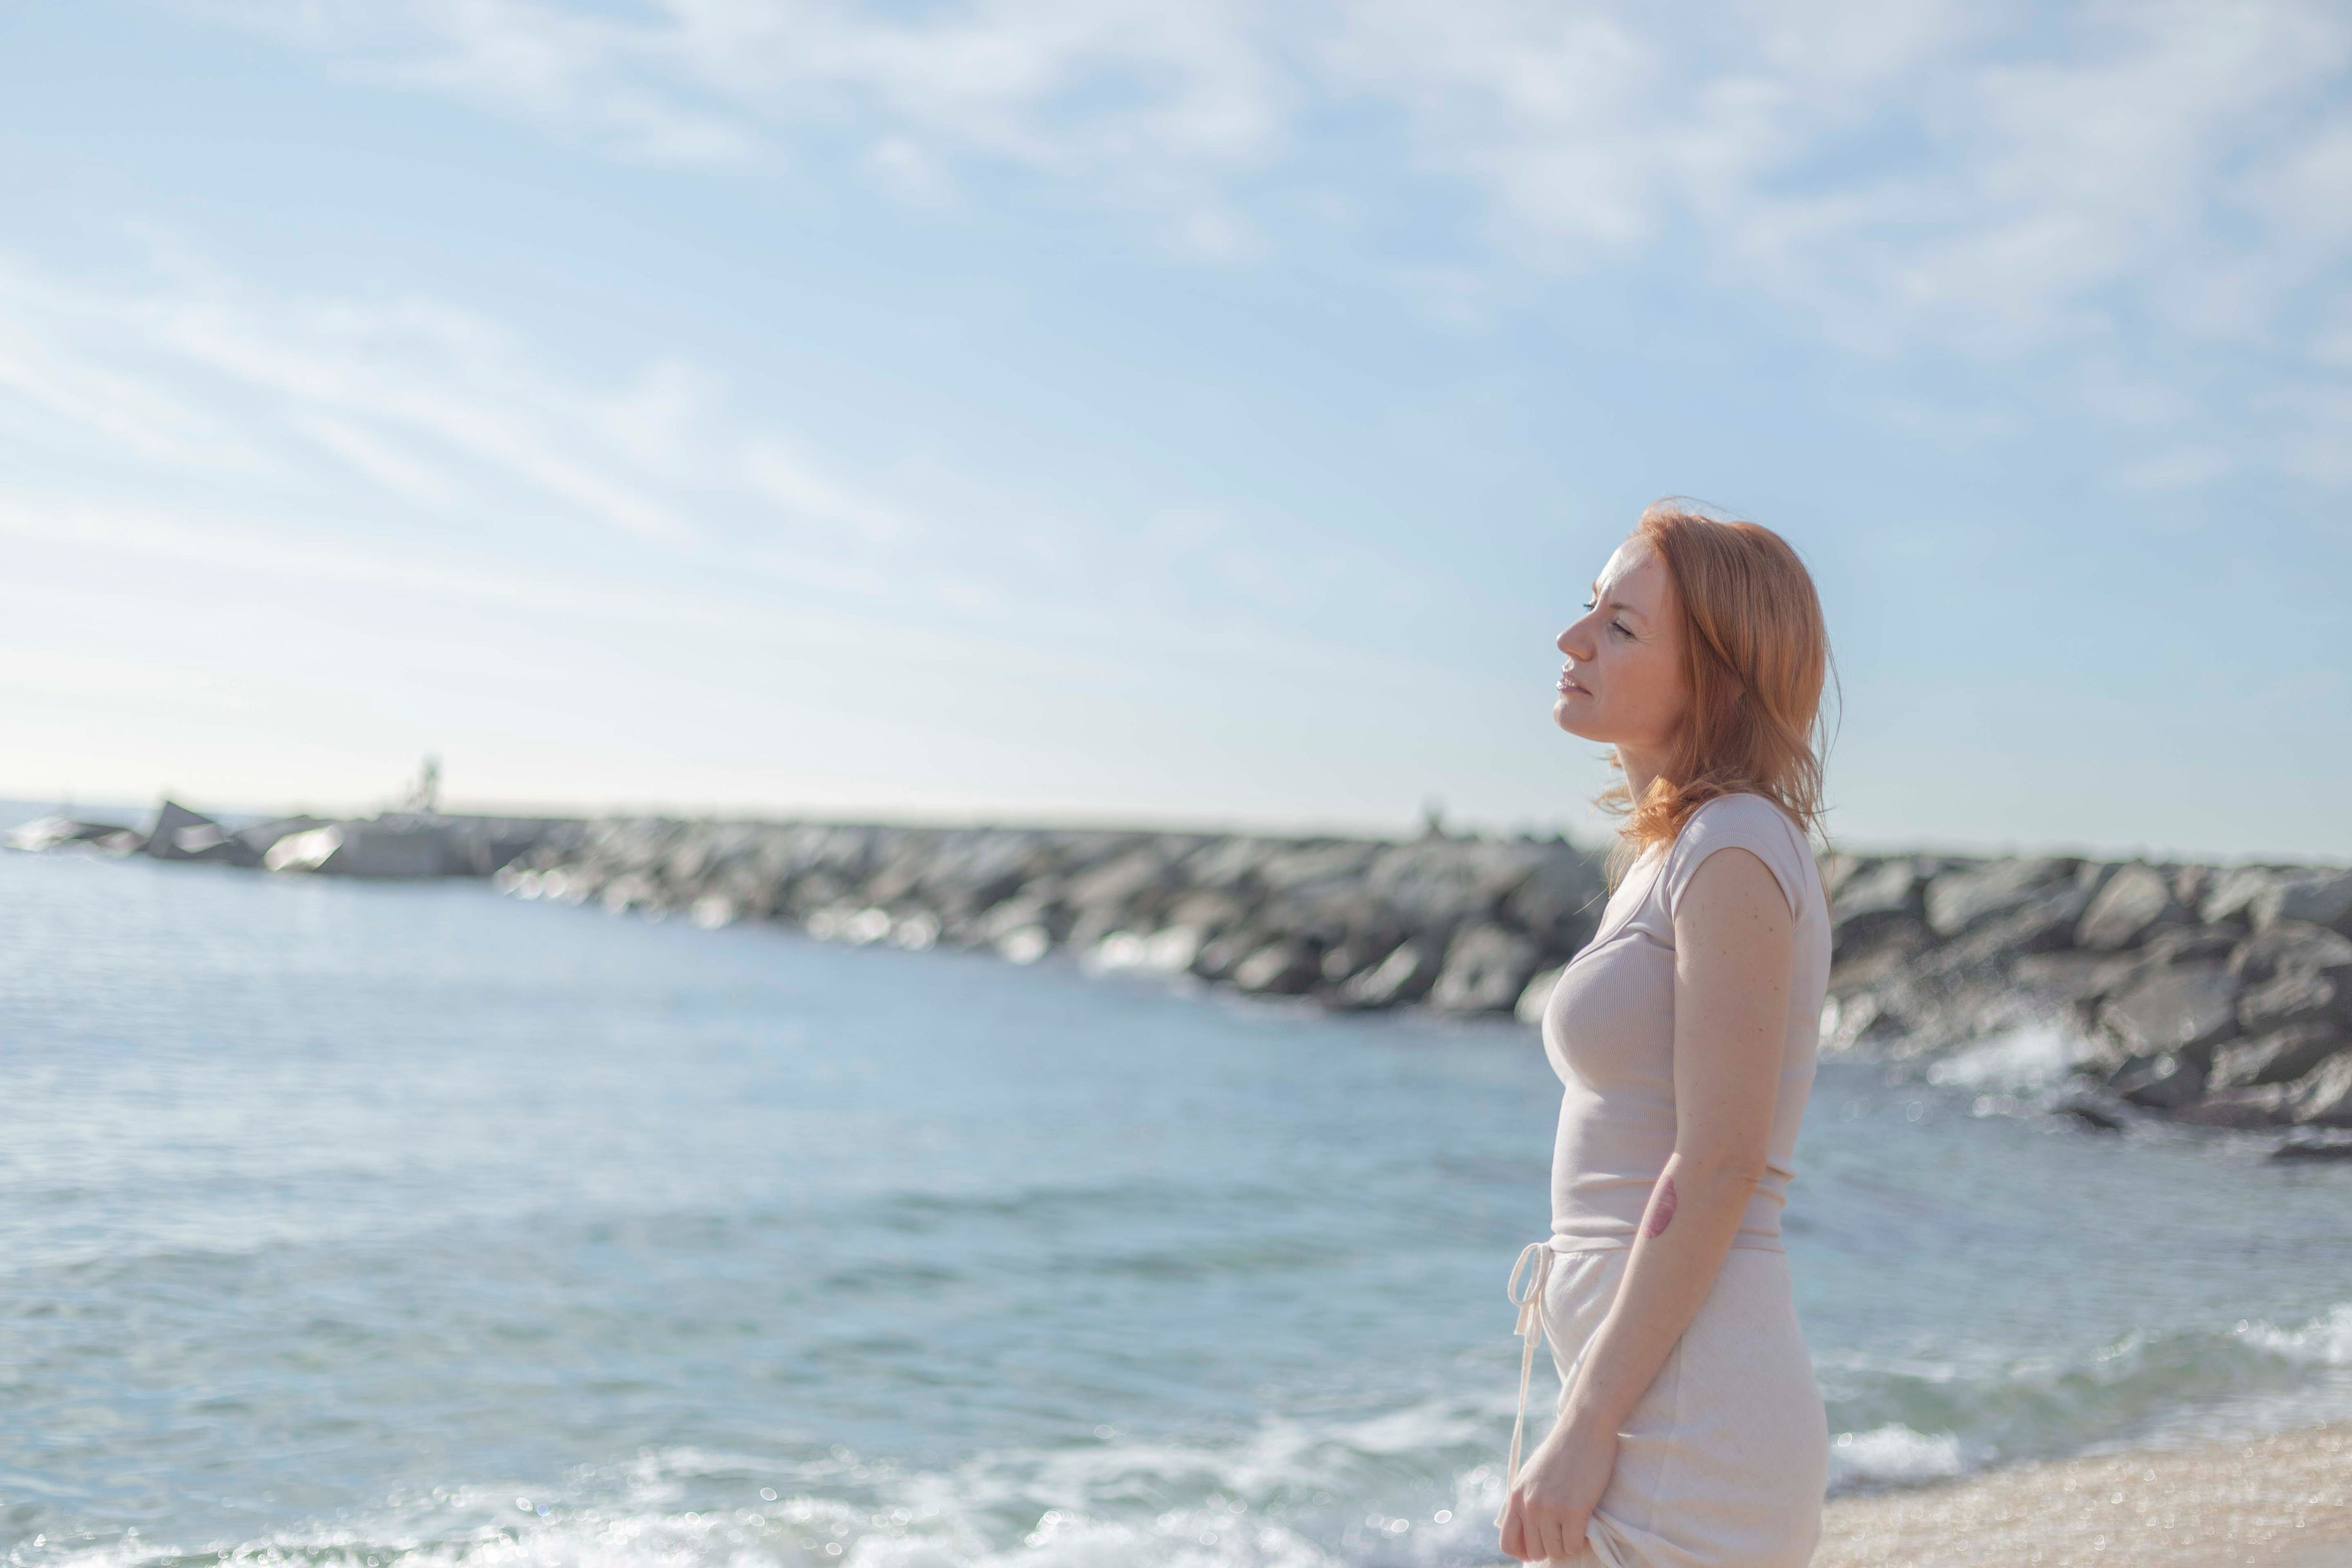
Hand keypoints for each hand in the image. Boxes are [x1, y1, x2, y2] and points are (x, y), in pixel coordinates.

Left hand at [1496, 1416, 1617, 1562]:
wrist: (1583, 1429)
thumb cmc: (1562, 1450)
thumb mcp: (1532, 1474)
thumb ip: (1526, 1499)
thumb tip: (1527, 1528)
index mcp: (1516, 1495)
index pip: (1508, 1543)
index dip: (1523, 1552)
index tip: (1539, 1547)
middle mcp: (1528, 1504)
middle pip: (1534, 1551)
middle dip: (1549, 1548)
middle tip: (1562, 1536)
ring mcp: (1550, 1508)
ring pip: (1555, 1552)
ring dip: (1566, 1547)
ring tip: (1574, 1530)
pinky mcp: (1574, 1510)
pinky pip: (1573, 1546)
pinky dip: (1580, 1543)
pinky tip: (1584, 1528)